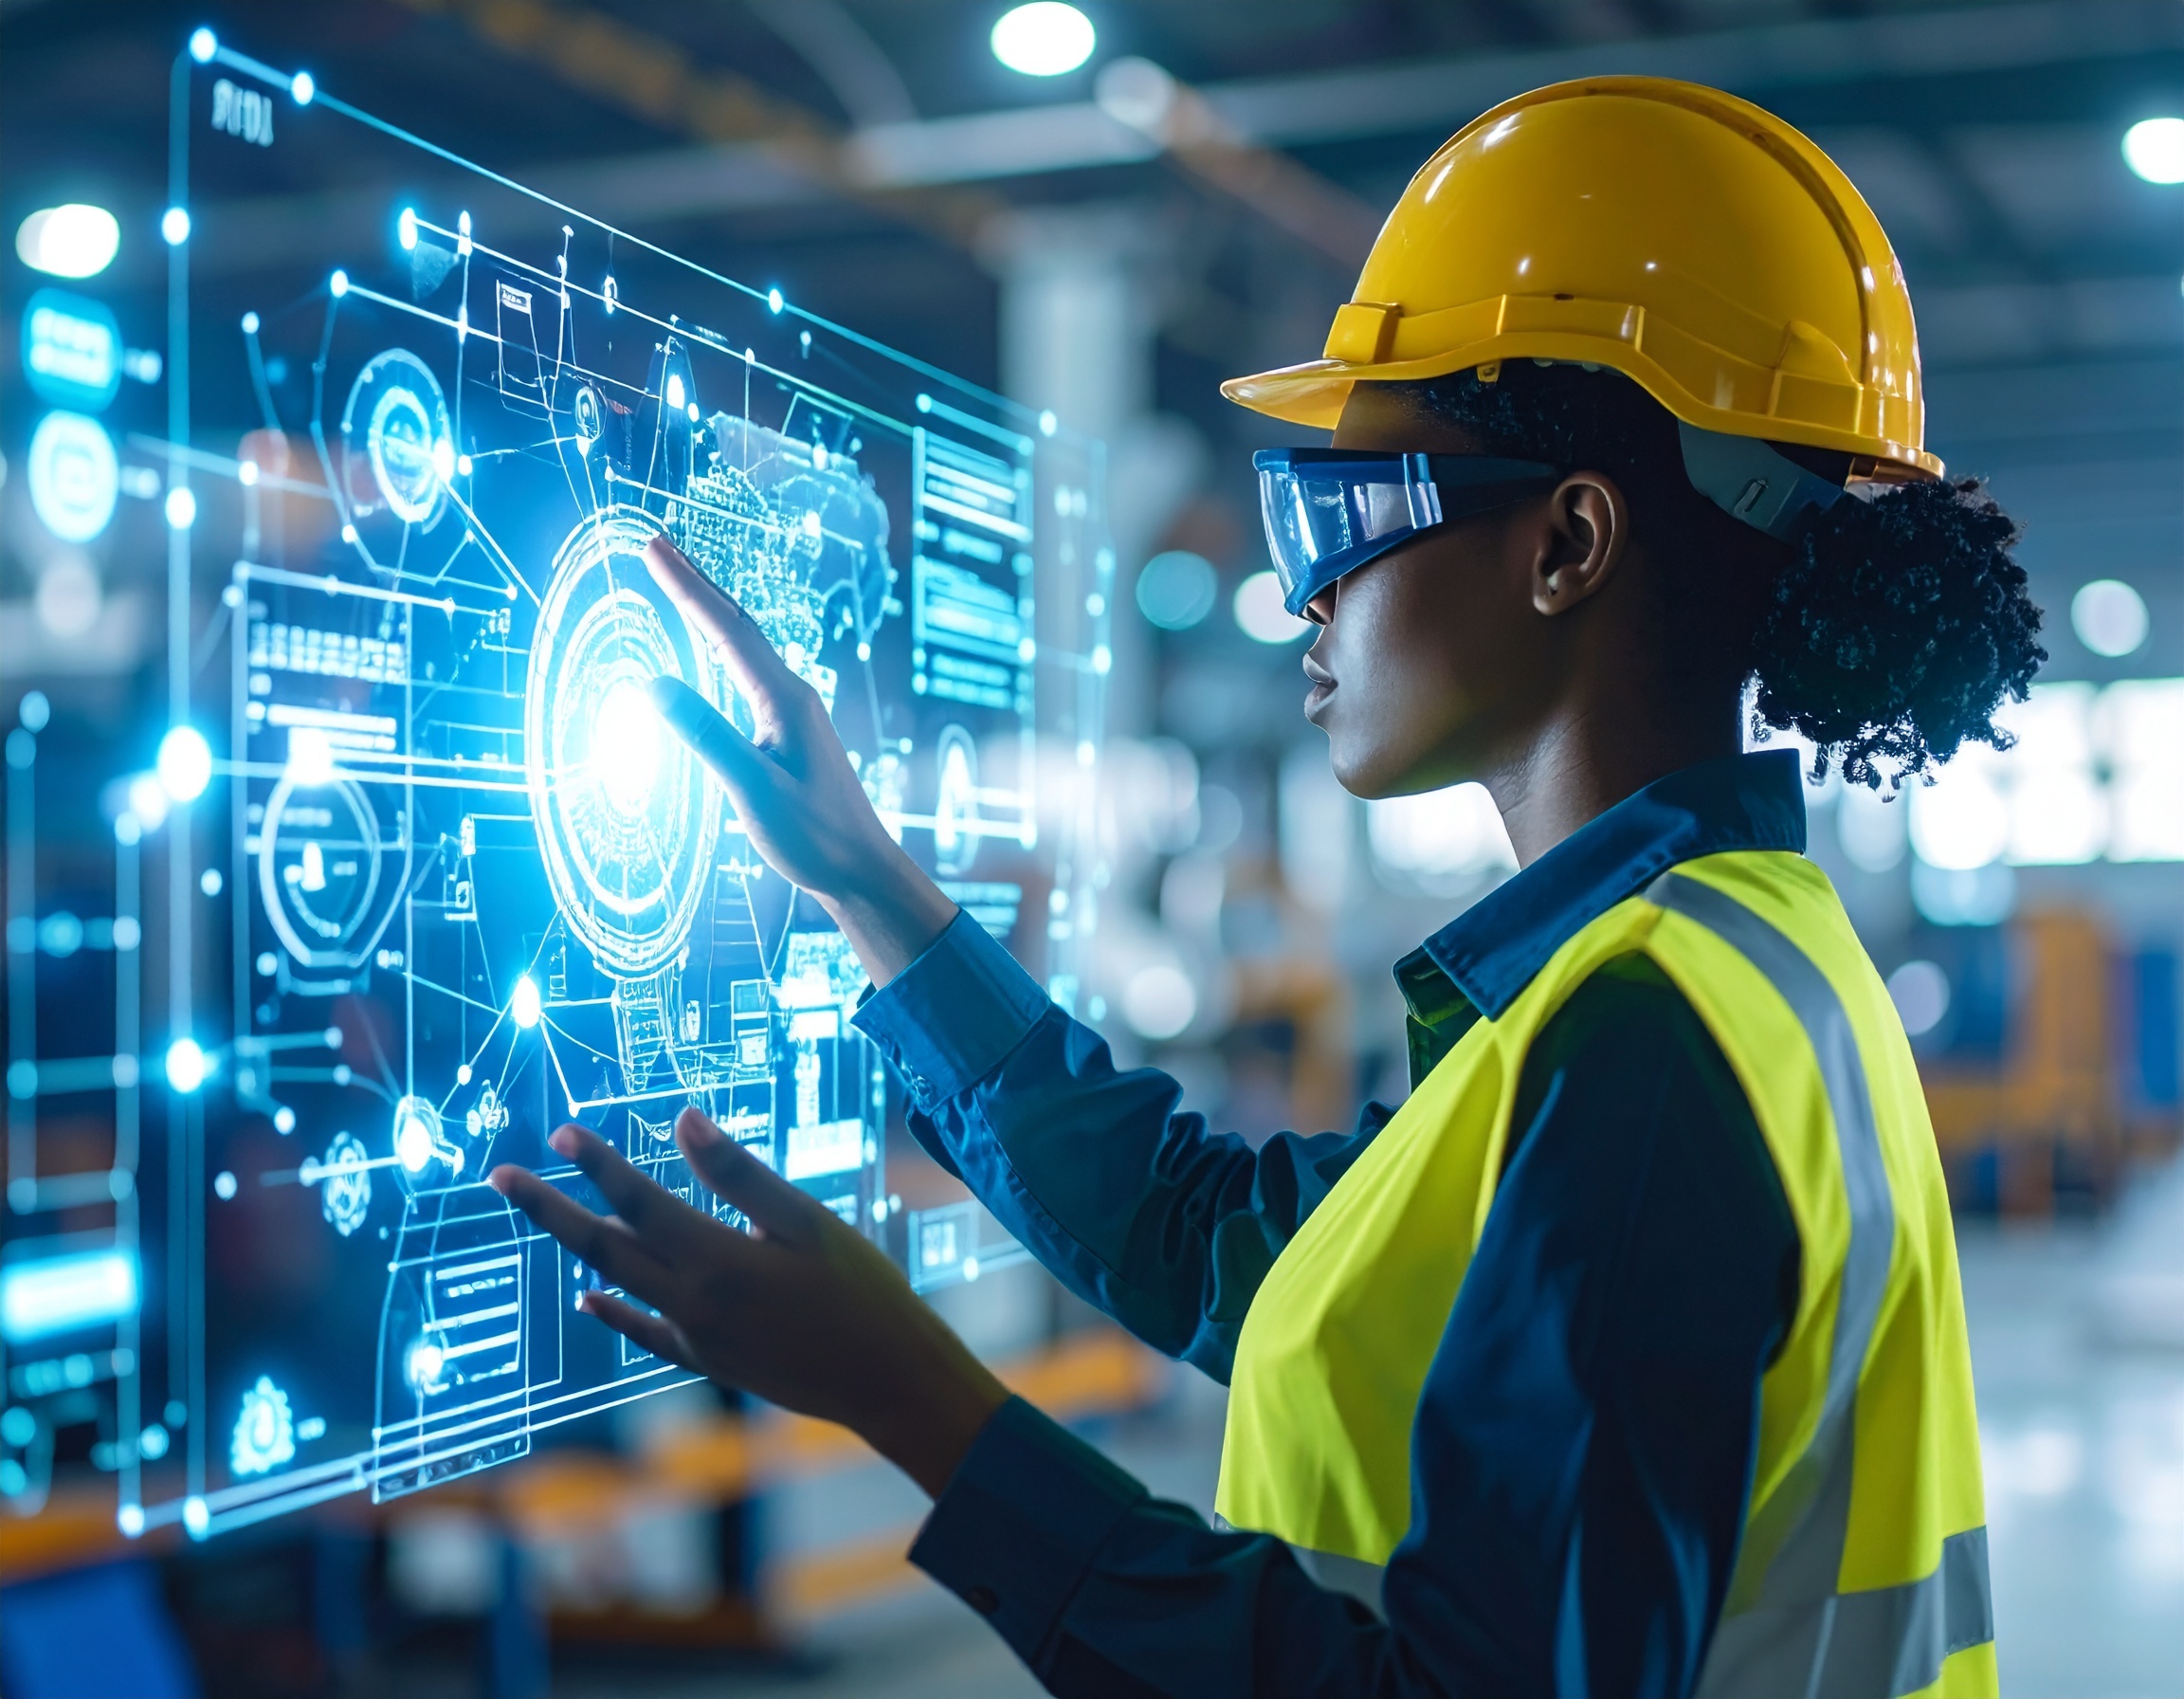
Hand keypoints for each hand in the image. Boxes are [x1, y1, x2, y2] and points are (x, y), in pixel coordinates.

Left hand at [489, 1106, 1009, 1497]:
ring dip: (576, 1246)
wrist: (885, 1379)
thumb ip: (740, 1174)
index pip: (638, 1201)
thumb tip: (684, 1122)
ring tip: (543, 1214)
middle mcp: (692, 1301)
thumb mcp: (805, 1221)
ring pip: (620, 1283)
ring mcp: (695, 1337)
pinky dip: (613, 1312)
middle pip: (603, 1246)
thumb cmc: (859, 1290)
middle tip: (500, 1176)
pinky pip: (644, 1332)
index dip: (597, 1164)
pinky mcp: (707, 1361)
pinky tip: (590, 1299)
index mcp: (717, 1260)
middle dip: (549, 1208)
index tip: (561, 1132)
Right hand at [643, 535, 956, 985]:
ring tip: (678, 576)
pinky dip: (725, 642)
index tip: (652, 547)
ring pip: (746, 644)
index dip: (687, 586)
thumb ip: (705, 737)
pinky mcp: (792, 730)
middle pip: (739, 623)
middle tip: (656, 543)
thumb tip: (655, 684)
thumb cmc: (814, 837)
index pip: (729, 630)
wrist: (861, 869)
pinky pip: (751, 669)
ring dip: (710, 607)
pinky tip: (717, 646)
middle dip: (696, 581)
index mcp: (785, 700)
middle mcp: (793, 694)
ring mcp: (795, 710)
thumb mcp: (752, 789)